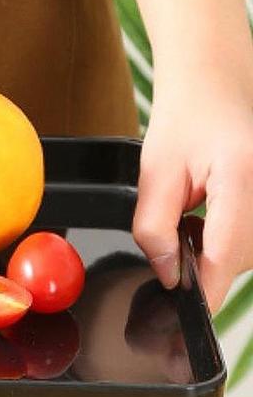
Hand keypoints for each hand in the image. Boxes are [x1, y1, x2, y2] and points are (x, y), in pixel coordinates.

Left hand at [133, 67, 252, 311]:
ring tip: (197, 212)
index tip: (187, 311)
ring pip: (249, 253)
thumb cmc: (186, 120)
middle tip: (179, 226)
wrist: (216, 86)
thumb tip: (168, 275)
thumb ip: (153, 227)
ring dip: (219, 249)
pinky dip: (232, 238)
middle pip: (240, 258)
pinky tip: (215, 214)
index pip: (227, 252)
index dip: (206, 288)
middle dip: (204, 260)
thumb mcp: (155, 172)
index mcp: (242, 176)